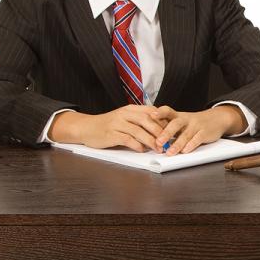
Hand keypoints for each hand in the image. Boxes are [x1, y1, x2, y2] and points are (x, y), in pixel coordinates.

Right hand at [48, 105, 167, 150]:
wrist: (87, 128)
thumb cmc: (109, 125)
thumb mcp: (125, 119)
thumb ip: (140, 122)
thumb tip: (160, 130)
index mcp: (130, 109)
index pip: (151, 111)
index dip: (163, 120)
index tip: (172, 130)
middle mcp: (124, 114)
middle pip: (147, 120)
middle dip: (160, 131)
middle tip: (168, 141)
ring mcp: (117, 123)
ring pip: (138, 130)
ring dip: (151, 141)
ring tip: (158, 149)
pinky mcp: (111, 134)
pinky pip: (127, 139)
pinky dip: (137, 145)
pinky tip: (142, 150)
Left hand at [153, 105, 245, 155]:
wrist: (216, 119)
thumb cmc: (193, 123)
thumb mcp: (180, 121)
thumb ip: (167, 126)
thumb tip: (150, 135)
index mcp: (178, 115)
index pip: (167, 111)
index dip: (160, 113)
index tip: (151, 115)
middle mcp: (186, 119)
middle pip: (175, 124)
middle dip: (166, 133)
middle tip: (158, 142)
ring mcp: (196, 126)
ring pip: (185, 134)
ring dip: (177, 144)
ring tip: (169, 153)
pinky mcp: (204, 133)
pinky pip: (197, 139)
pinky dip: (191, 145)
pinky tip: (185, 151)